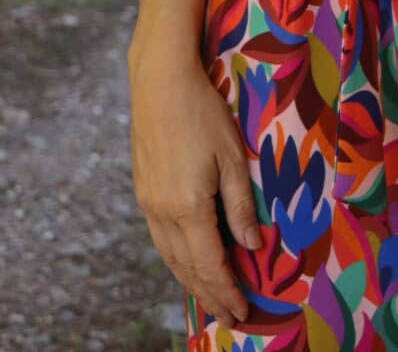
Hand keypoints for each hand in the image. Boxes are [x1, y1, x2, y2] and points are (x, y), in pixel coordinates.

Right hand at [128, 50, 259, 328]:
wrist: (160, 82)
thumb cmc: (203, 112)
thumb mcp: (233, 156)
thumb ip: (241, 205)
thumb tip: (252, 245)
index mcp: (188, 208)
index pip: (210, 264)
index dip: (226, 291)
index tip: (242, 311)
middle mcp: (162, 213)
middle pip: (186, 268)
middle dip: (209, 295)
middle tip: (229, 315)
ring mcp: (148, 203)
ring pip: (169, 256)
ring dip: (190, 280)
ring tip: (210, 296)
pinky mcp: (143, 190)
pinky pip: (160, 238)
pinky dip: (176, 258)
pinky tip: (187, 259)